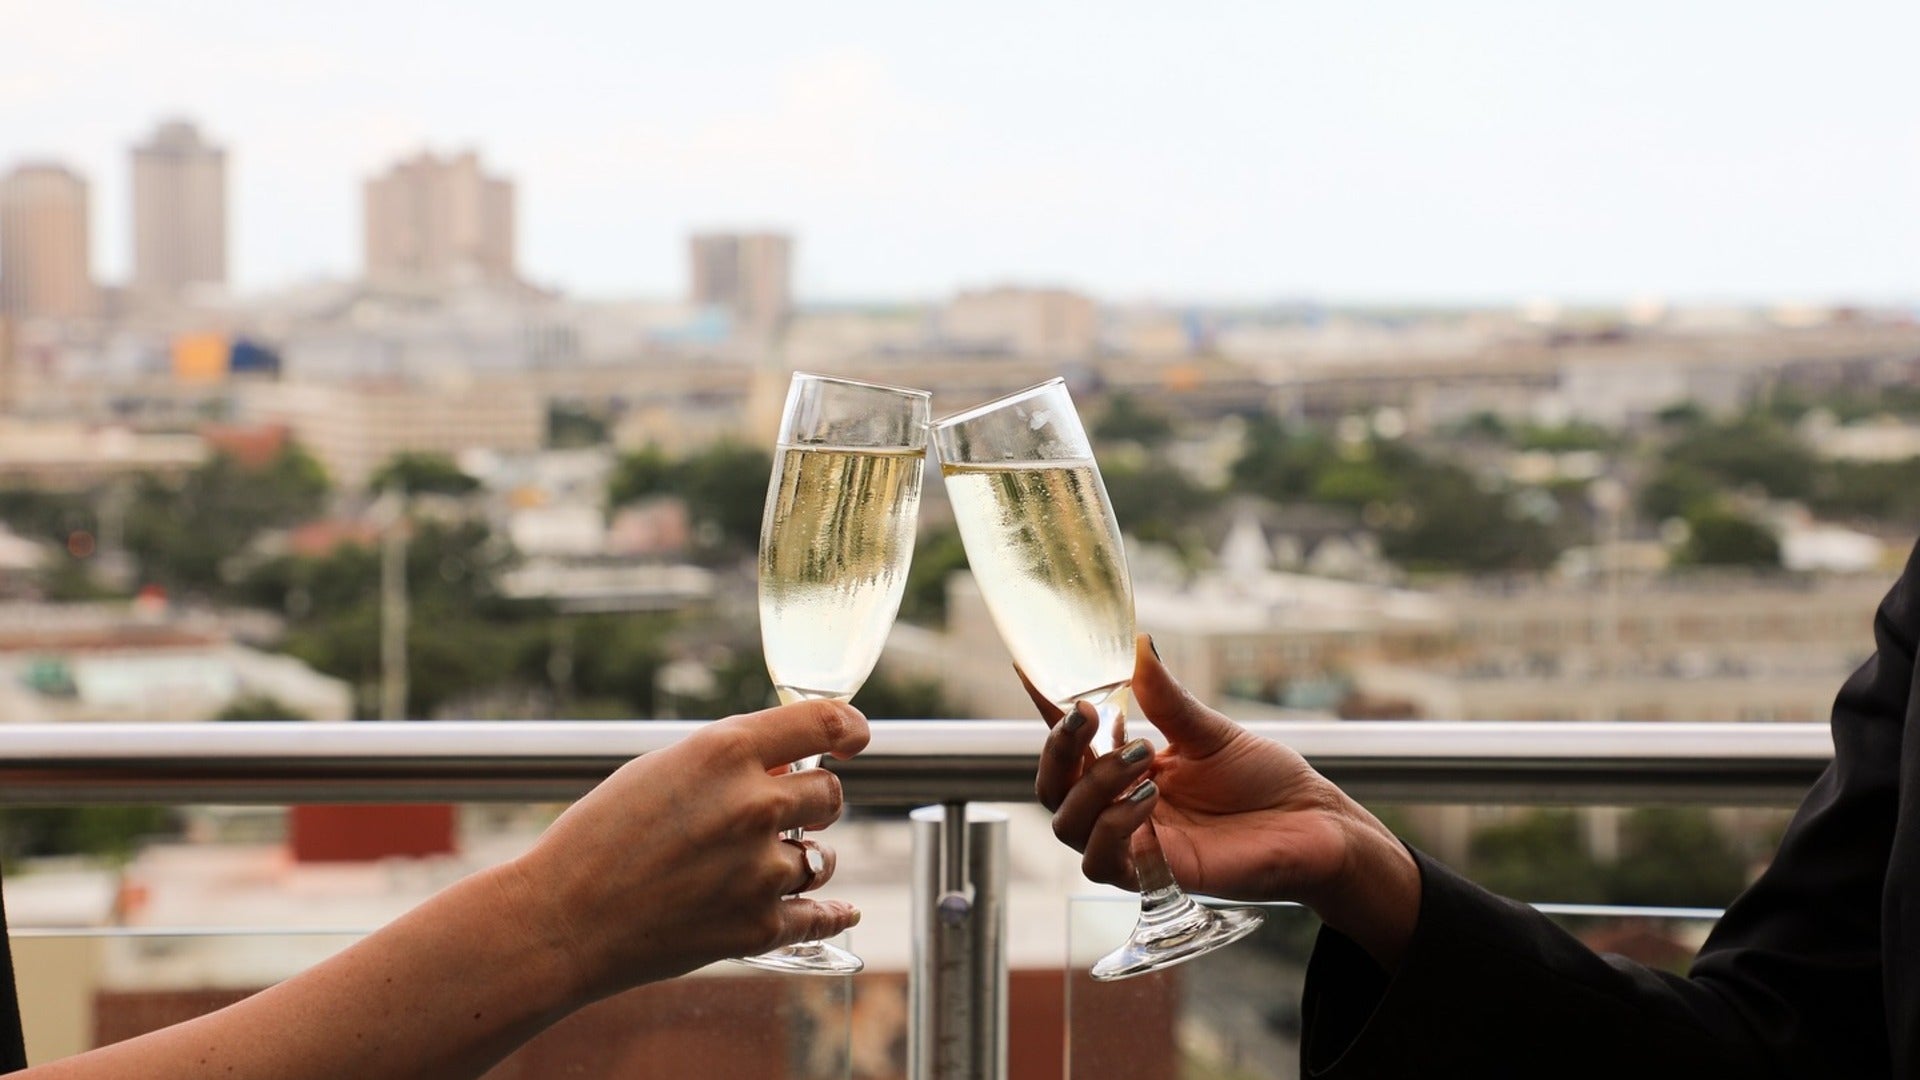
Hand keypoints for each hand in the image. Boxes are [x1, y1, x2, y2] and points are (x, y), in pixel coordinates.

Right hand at [512, 699, 869, 1001]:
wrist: (560, 921)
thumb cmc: (597, 838)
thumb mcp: (660, 770)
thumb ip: (727, 762)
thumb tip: (788, 767)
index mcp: (725, 751)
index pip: (822, 722)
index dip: (849, 727)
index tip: (855, 737)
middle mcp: (754, 805)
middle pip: (830, 792)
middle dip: (811, 801)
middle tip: (775, 815)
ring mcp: (760, 870)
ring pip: (822, 855)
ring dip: (803, 857)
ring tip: (756, 867)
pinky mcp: (758, 926)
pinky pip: (819, 916)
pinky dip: (829, 914)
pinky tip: (841, 912)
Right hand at [1028, 635, 1418, 965]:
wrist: (1314, 826)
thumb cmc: (1266, 782)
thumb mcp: (1210, 731)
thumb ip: (1166, 698)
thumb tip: (1138, 644)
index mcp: (1129, 770)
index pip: (1073, 743)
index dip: (1045, 710)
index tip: (1026, 667)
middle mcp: (1121, 808)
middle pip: (1052, 789)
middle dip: (1058, 749)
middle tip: (1087, 715)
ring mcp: (1135, 844)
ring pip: (1068, 825)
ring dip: (1093, 785)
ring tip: (1140, 758)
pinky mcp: (1154, 877)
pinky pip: (1103, 861)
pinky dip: (1114, 825)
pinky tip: (1148, 798)